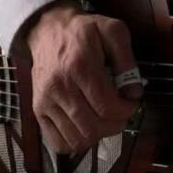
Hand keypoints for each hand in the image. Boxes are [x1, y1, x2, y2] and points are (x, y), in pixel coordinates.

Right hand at [21, 0, 143, 155]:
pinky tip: (87, 127)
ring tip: (106, 119)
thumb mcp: (113, 31)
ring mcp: (45, 102)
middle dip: (116, 125)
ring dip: (99, 136)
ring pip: (76, 139)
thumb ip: (127, 60)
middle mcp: (59, 87)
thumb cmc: (84, 30)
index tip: (132, 101)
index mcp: (80, 67)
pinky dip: (77, 143)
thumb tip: (134, 92)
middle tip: (122, 112)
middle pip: (93, 127)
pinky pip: (58, 142)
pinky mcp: (38, 111)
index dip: (127, 110)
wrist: (48, 29)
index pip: (107, 107)